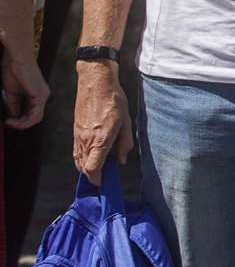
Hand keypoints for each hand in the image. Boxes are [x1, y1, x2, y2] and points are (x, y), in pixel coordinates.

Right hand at [2, 52, 47, 129]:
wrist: (16, 58)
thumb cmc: (13, 70)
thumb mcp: (12, 93)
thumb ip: (14, 106)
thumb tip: (13, 117)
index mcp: (36, 94)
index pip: (32, 114)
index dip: (20, 121)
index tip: (7, 121)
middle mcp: (42, 96)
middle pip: (35, 117)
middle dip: (20, 124)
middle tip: (8, 123)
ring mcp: (43, 95)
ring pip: (36, 118)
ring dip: (21, 124)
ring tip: (10, 122)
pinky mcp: (40, 95)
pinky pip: (35, 115)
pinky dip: (24, 121)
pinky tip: (12, 119)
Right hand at [73, 61, 133, 183]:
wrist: (95, 83)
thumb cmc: (114, 100)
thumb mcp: (126, 122)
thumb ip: (125, 143)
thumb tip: (122, 160)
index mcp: (100, 139)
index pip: (93, 168)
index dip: (97, 179)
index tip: (103, 183)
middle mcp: (86, 140)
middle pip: (84, 167)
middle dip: (93, 176)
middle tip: (103, 178)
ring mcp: (78, 136)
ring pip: (78, 160)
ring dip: (86, 168)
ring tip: (98, 170)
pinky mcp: (75, 131)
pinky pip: (76, 151)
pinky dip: (81, 158)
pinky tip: (90, 158)